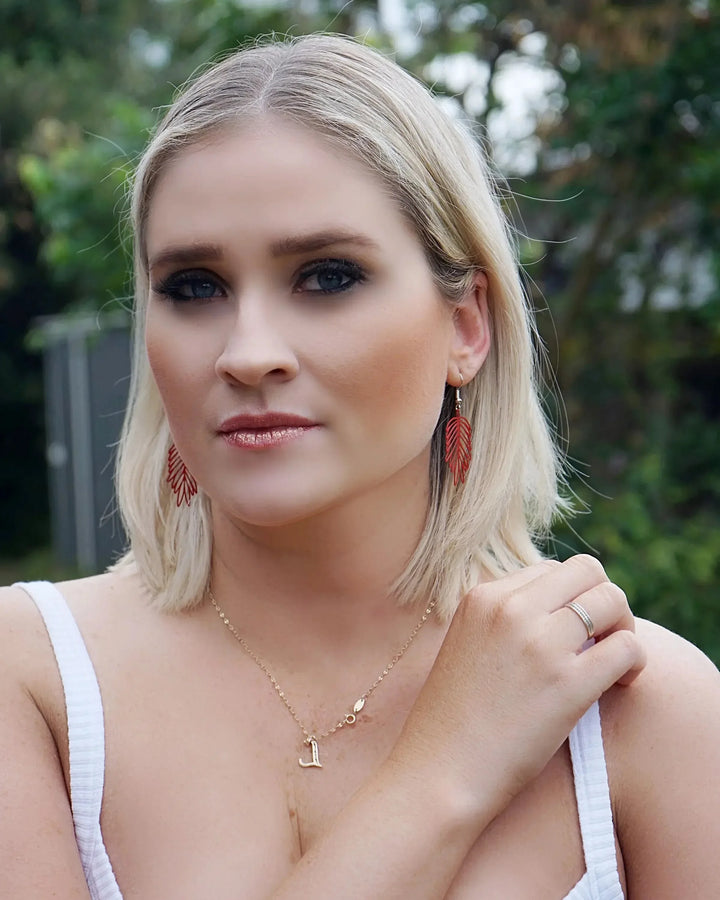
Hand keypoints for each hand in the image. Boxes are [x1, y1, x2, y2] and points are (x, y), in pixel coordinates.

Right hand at [390, 554, 645, 820]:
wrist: (439, 772)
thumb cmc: (453, 720)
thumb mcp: (466, 645)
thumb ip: (503, 620)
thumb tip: (558, 612)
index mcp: (482, 596)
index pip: (550, 570)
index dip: (570, 599)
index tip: (571, 632)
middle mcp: (511, 608)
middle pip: (586, 571)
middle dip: (603, 600)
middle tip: (602, 639)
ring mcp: (539, 643)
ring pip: (612, 599)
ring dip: (623, 626)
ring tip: (614, 661)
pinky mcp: (567, 683)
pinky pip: (627, 647)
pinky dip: (635, 661)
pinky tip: (620, 683)